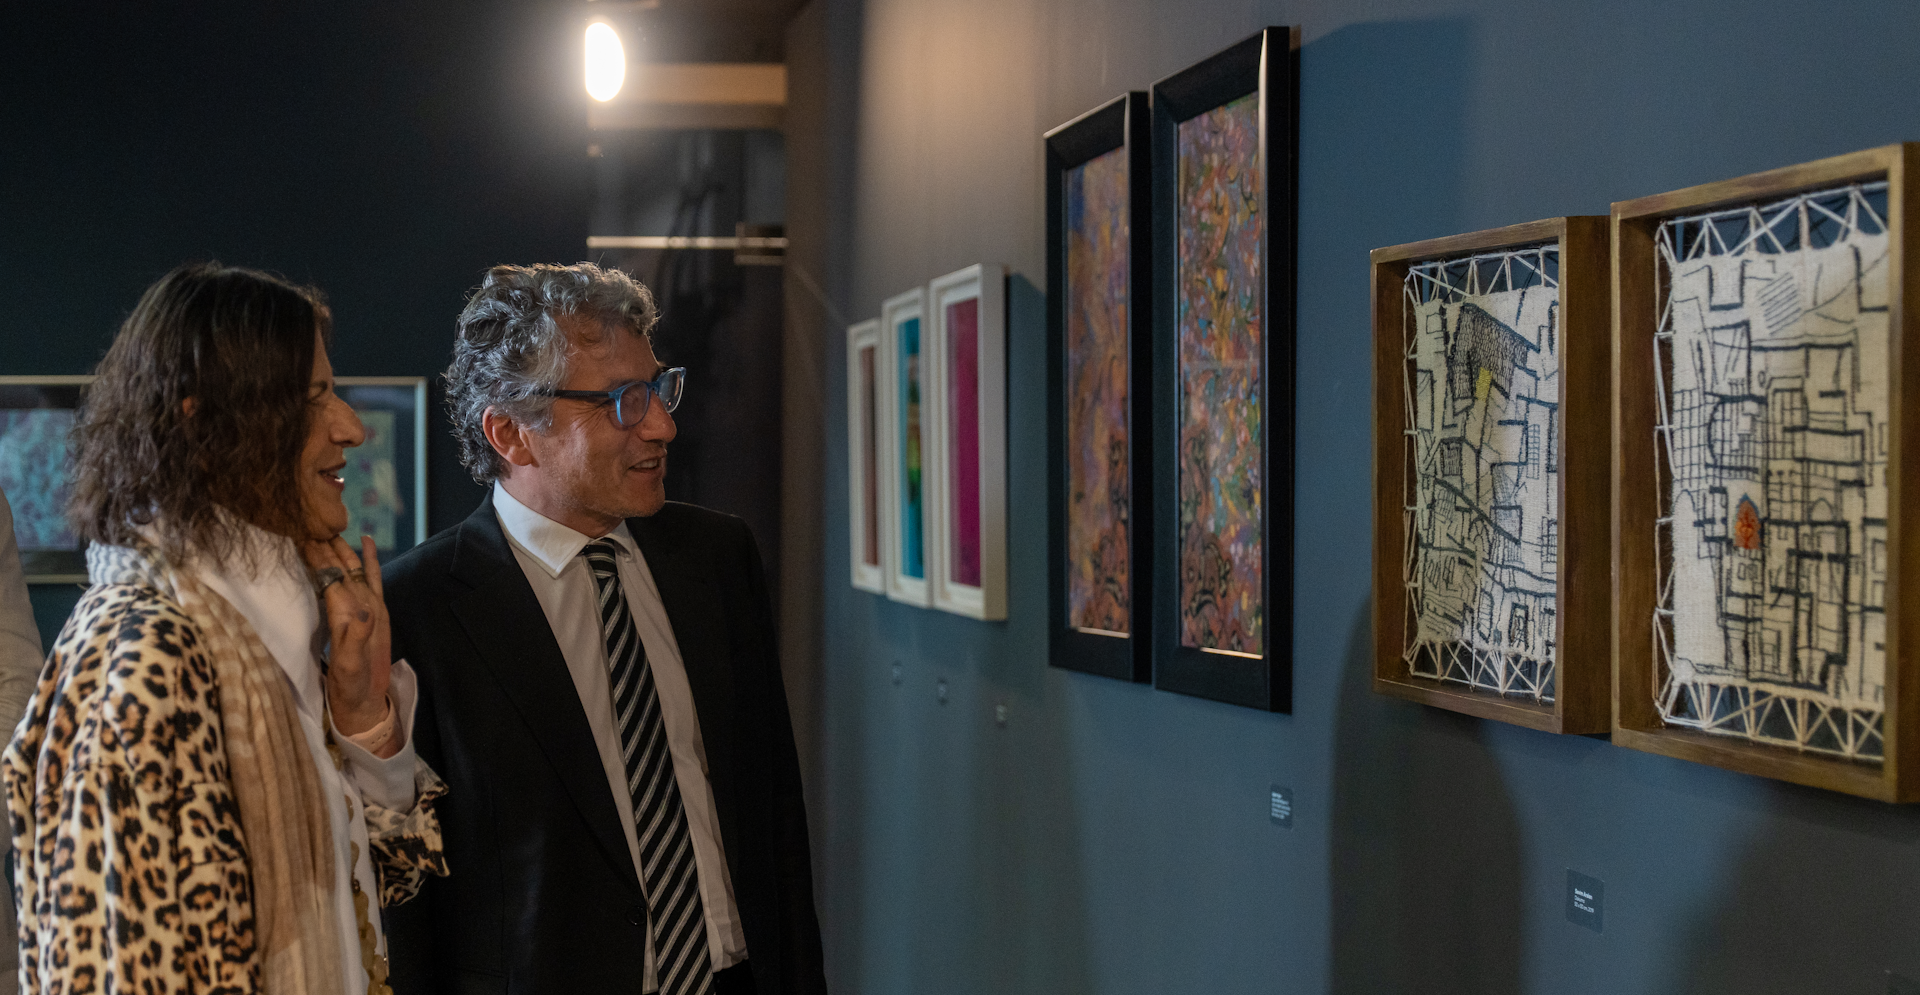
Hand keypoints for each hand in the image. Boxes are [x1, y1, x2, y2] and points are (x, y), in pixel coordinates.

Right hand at [303, 534, 392, 740]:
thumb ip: (356, 641)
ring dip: (342, 549)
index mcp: (355, 619)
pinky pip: (373, 580)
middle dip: (328, 547)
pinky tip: (366, 541)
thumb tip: (361, 611)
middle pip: (344, 571)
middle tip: (308, 522)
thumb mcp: (349, 669)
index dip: (319, 558)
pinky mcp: (374, 614)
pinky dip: (370, 560)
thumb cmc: (352, 690)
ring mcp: (373, 610)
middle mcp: (367, 609)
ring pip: (355, 571)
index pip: (334, 580)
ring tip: (328, 528)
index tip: (303, 535)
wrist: (367, 707)